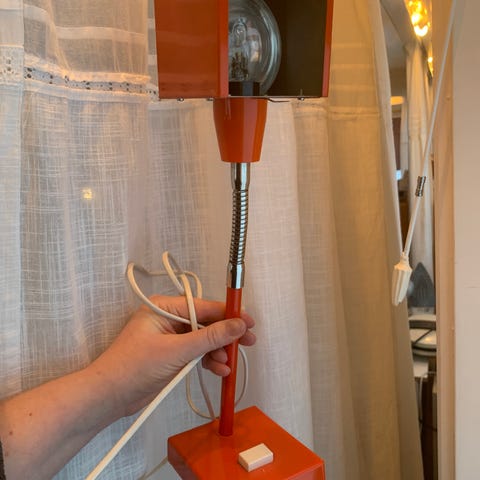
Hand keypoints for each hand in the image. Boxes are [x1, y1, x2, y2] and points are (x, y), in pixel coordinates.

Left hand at [88, 295, 255, 416]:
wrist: (108, 397)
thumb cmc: (133, 367)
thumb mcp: (176, 351)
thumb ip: (210, 338)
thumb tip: (237, 325)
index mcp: (165, 307)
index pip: (204, 306)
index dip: (228, 314)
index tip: (249, 322)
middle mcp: (169, 319)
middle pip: (207, 323)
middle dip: (226, 335)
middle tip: (248, 343)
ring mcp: (171, 338)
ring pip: (204, 340)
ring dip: (218, 351)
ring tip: (228, 364)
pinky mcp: (172, 355)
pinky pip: (197, 353)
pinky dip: (208, 361)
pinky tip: (219, 370)